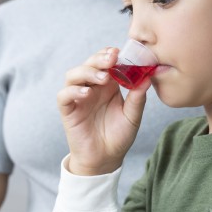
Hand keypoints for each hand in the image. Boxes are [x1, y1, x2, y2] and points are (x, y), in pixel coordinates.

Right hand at [57, 48, 150, 175]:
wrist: (106, 159)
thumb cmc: (119, 136)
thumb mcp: (132, 116)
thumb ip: (138, 97)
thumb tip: (147, 77)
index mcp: (108, 85)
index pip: (105, 62)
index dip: (110, 54)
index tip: (120, 52)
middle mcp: (92, 87)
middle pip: (89, 63)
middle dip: (99, 59)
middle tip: (112, 59)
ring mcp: (78, 97)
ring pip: (74, 74)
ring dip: (87, 72)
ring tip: (103, 78)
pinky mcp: (68, 110)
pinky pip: (64, 95)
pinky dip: (73, 90)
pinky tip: (86, 93)